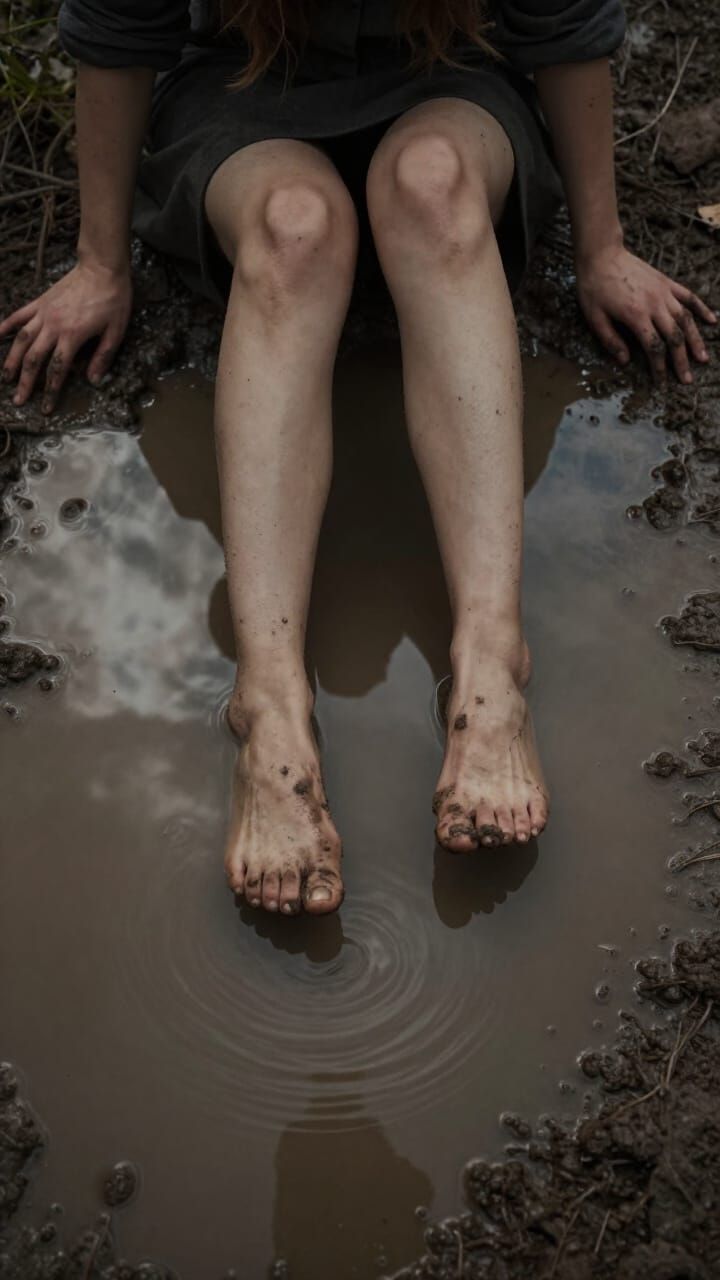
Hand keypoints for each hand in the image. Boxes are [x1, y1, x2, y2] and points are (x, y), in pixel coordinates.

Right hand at [0, 260, 132, 413]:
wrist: (102, 268)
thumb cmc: (113, 299)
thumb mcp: (116, 331)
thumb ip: (103, 357)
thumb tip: (94, 381)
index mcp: (73, 336)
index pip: (57, 370)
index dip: (50, 391)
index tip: (45, 408)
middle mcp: (53, 326)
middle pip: (34, 359)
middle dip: (25, 382)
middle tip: (18, 400)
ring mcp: (44, 313)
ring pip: (21, 340)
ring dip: (11, 360)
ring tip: (5, 377)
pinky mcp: (40, 302)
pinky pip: (19, 315)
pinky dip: (6, 325)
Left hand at [575, 244, 716, 383]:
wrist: (601, 255)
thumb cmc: (594, 287)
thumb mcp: (594, 318)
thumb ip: (610, 340)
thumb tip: (624, 362)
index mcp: (636, 315)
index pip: (654, 347)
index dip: (659, 367)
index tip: (661, 382)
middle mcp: (655, 304)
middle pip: (674, 337)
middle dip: (681, 360)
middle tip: (687, 379)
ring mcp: (663, 292)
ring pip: (686, 319)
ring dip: (695, 340)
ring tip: (703, 358)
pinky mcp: (667, 282)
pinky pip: (689, 297)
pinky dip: (702, 309)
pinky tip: (712, 321)